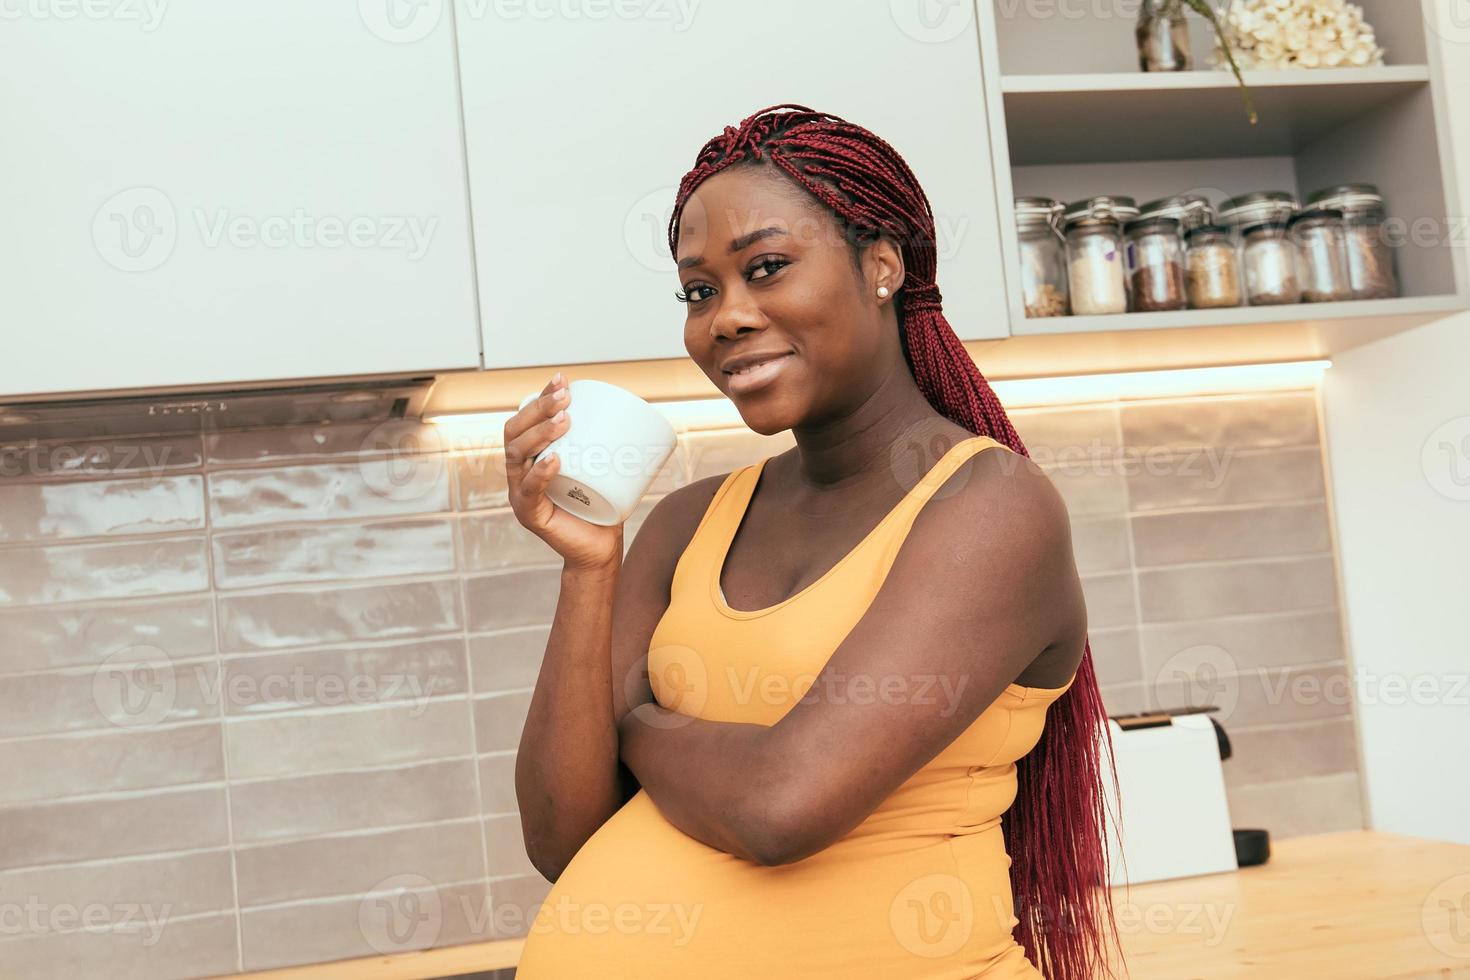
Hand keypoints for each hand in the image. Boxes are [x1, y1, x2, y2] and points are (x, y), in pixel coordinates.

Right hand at [503, 373, 623, 572]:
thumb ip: (605, 443)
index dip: (539, 398)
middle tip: (565, 397)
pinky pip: (529, 491)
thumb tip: (636, 409)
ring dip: (540, 434)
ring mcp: (520, 494)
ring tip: (564, 420)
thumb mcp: (600, 467)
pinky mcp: (530, 515)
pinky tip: (554, 459)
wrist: (600, 549)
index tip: (563, 380)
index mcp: (530, 458)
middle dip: (538, 410)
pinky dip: (540, 474)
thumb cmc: (600, 507)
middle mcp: (519, 473)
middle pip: (515, 433)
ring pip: (517, 456)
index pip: (525, 421)